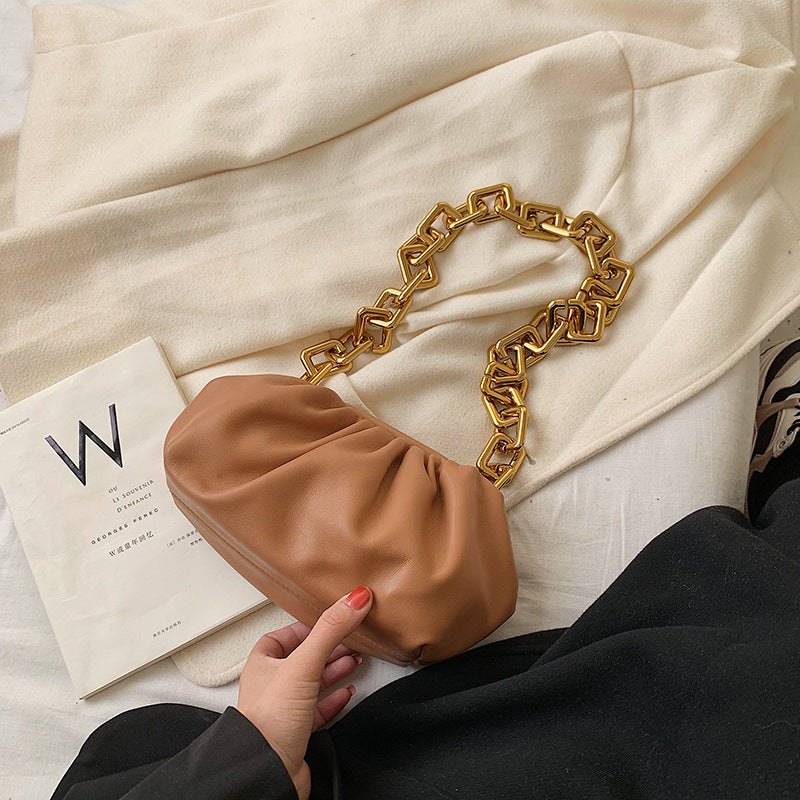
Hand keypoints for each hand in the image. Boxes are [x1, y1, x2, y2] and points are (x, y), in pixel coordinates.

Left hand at [236, 586, 372, 799]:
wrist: (267, 771)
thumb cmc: (269, 722)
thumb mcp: (303, 663)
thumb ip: (330, 629)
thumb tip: (354, 598)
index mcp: (262, 663)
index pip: (285, 634)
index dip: (309, 626)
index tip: (332, 619)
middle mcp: (271, 685)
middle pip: (304, 657)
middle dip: (330, 647)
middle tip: (352, 638)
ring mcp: (285, 710)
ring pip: (314, 682)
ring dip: (335, 670)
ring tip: (355, 660)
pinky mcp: (297, 733)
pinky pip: (319, 709)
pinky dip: (335, 698)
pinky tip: (347, 692)